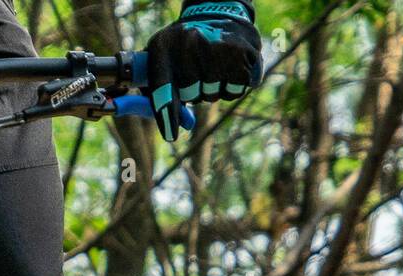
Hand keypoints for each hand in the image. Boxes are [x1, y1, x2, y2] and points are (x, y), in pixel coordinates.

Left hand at [143, 1, 262, 141]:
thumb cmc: (182, 48)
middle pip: (191, 95)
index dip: (167, 113)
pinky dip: (234, 85)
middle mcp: (188, 42)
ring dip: (214, 88)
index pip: (162, 87)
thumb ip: (160, 97)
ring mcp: (216, 46)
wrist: (216, 13)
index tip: (171, 135)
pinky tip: (229, 66)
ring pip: (214, 94)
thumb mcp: (162, 62)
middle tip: (197, 70)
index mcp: (163, 46)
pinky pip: (236, 90)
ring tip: (213, 64)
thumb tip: (175, 132)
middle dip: (194, 91)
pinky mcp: (243, 52)